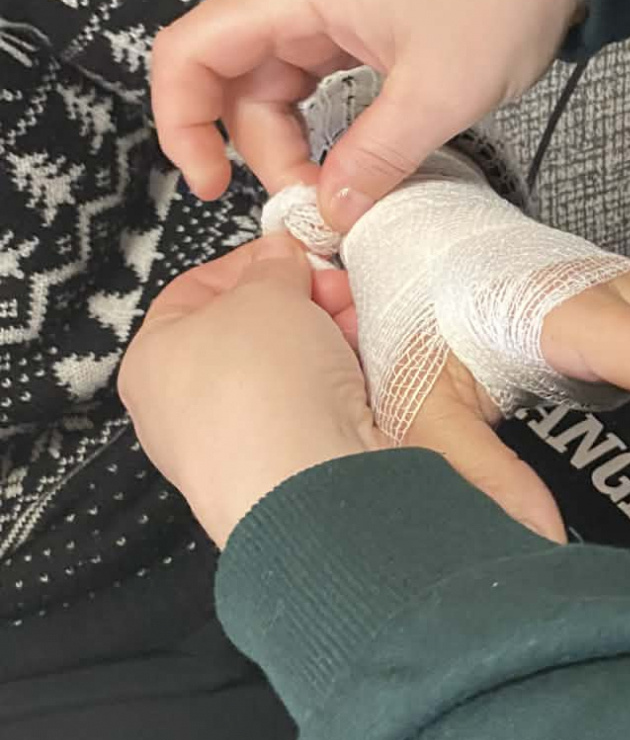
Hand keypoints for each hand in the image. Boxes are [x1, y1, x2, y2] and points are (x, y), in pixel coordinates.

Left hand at [120, 237, 564, 547]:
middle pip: (251, 331)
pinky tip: (366, 373)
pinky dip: (342, 387)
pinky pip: (315, 412)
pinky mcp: (285, 473)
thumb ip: (273, 266)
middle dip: (303, 302)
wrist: (306, 487)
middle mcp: (183, 410)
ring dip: (330, 341)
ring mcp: (235, 448)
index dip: (252, 263)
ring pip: (289, 372)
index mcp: (153, 361)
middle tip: (339, 290)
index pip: (196, 290)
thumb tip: (281, 257)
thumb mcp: (266, 291)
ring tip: (360, 330)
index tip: (297, 252)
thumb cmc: (262, 386)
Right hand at [150, 0, 586, 232]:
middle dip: (262, 151)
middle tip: (318, 207)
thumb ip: (376, 157)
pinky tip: (347, 157)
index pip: (189, 53)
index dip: (182, 125)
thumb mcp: (440, 93)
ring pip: (270, 82)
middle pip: (231, 78)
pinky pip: (306, 73)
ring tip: (338, 190)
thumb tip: (329, 214)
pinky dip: (317, 120)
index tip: (212, 187)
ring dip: (291, 141)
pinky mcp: (349, 12)